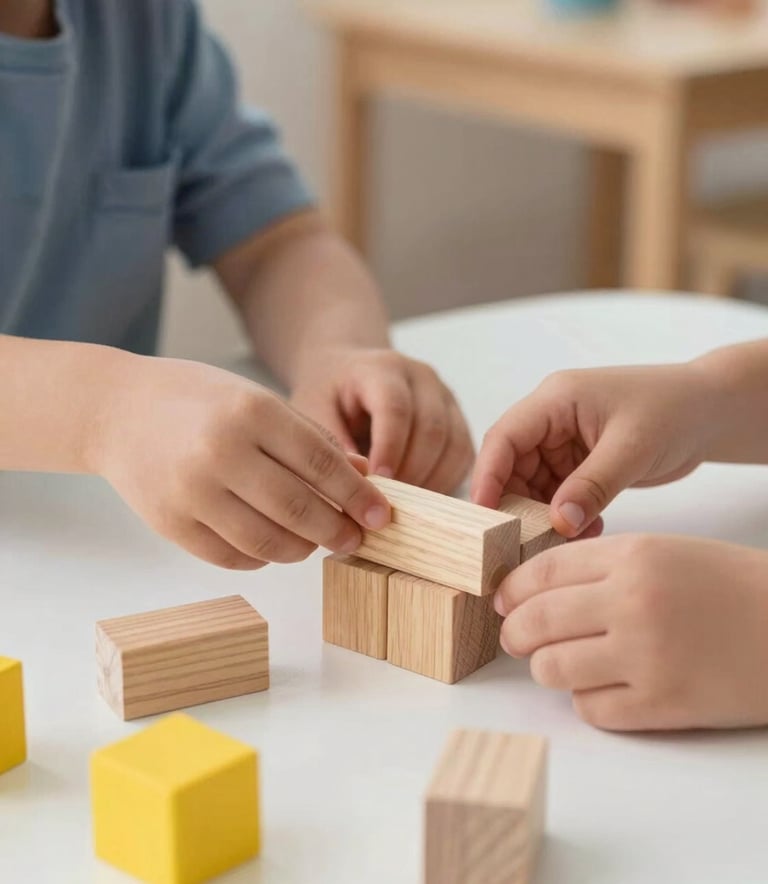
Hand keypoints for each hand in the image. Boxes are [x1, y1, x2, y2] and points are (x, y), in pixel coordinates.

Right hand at [94, 355, 390, 568]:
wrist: (116, 411)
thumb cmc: (198, 401)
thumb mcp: (257, 400)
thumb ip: (310, 438)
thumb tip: (362, 479)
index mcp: (251, 412)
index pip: (322, 465)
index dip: (358, 497)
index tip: (382, 516)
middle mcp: (221, 452)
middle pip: (299, 510)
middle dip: (338, 531)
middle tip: (355, 538)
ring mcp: (191, 492)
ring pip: (268, 543)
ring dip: (303, 549)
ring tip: (314, 541)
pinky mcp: (170, 524)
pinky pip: (232, 557)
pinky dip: (262, 557)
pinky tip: (272, 544)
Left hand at [290, 346, 473, 492]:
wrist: (347, 375)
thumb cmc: (328, 395)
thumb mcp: (313, 409)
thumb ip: (330, 441)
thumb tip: (355, 481)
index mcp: (383, 369)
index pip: (395, 408)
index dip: (389, 448)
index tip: (377, 482)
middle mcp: (422, 378)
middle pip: (431, 428)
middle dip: (411, 471)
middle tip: (388, 503)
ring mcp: (445, 397)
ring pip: (454, 443)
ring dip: (431, 480)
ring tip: (402, 504)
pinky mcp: (456, 419)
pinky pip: (463, 455)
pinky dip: (445, 480)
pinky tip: (418, 498)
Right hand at [472, 363, 720, 537]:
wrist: (711, 411)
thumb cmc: (675, 409)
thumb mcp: (632, 448)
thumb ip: (592, 486)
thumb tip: (558, 524)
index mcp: (555, 400)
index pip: (504, 437)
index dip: (488, 475)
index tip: (485, 515)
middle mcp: (552, 419)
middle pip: (512, 465)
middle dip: (517, 504)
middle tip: (525, 542)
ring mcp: (564, 442)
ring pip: (533, 485)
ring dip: (544, 516)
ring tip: (565, 540)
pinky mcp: (579, 464)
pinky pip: (558, 496)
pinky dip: (567, 517)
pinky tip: (589, 531)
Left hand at [496, 534, 767, 730]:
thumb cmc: (728, 586)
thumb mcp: (663, 552)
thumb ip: (600, 566)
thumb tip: (536, 591)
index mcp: (632, 557)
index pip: (543, 571)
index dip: (511, 589)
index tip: (503, 600)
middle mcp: (632, 603)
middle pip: (537, 621)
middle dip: (513, 633)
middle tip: (514, 638)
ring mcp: (646, 657)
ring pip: (553, 669)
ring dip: (546, 668)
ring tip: (559, 663)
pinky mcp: (662, 705)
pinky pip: (591, 709)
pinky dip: (586, 700)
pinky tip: (602, 688)